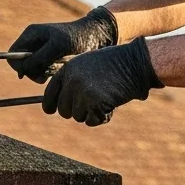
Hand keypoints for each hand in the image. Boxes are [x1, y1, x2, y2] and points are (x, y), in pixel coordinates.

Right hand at [7, 6, 117, 82]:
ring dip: (40, 75)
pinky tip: (57, 72)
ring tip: (55, 72)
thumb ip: (39, 57)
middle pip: (20, 64)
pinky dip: (47, 74)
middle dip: (31, 72)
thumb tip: (24, 69)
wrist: (95, 36)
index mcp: (31, 34)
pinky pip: (41, 71)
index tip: (35, 72)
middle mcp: (33, 41)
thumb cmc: (78, 38)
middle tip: (46, 76)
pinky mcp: (49, 58)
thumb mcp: (58, 46)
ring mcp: (40, 50)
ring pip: (31, 70)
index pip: (13, 55)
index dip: (20, 67)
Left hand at [43, 38, 160, 125]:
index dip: (49, 104)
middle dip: (75, 111)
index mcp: (68, 70)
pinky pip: (91, 121)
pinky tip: (111, 105)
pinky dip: (100, 117)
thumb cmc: (114, 64)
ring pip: (77, 116)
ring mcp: (83, 93)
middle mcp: (72, 82)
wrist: (134, 63)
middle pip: (63, 109)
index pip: (50, 92)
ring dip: (90, 113)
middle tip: (90, 104)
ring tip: (104, 99)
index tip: (50, 110)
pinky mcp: (95, 104)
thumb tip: (60, 105)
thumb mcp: (88, 66)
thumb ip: (73, 81)